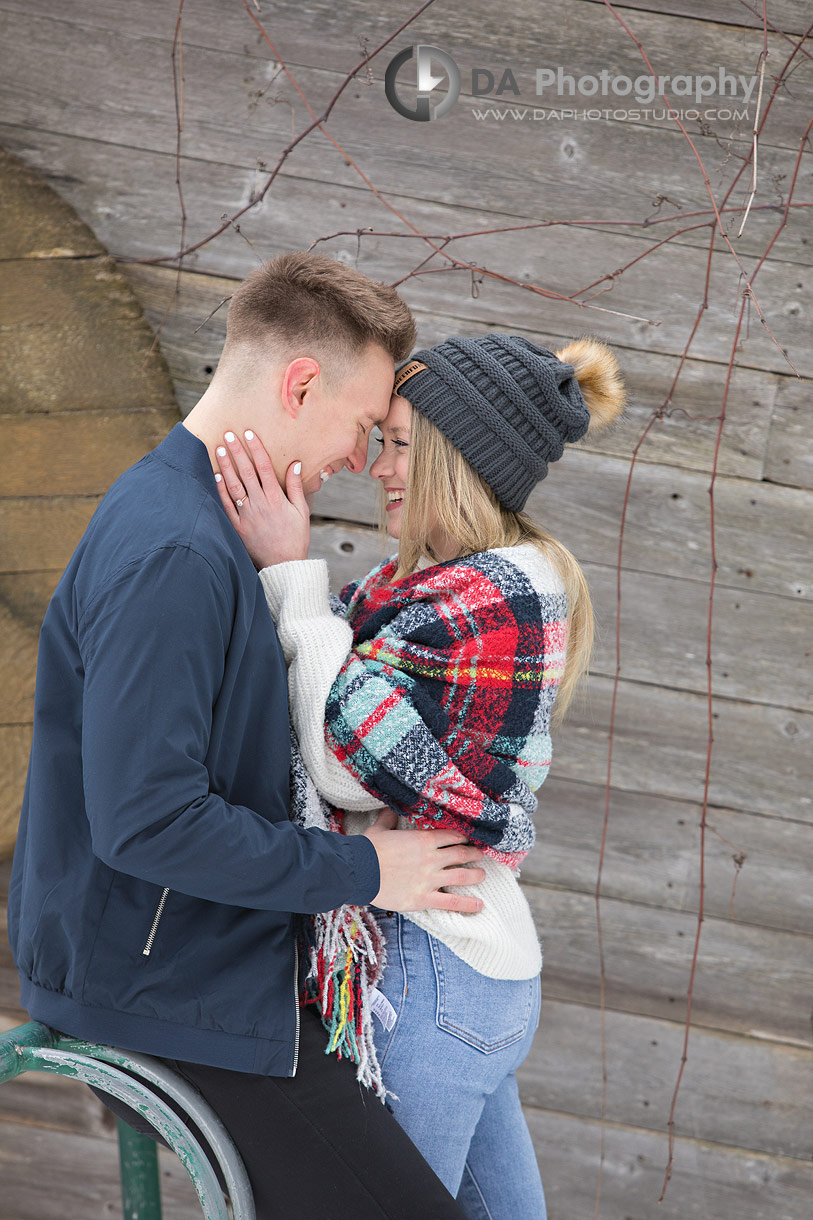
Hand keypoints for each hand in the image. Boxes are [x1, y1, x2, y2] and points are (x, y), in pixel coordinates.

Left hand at [214, 430, 309, 567]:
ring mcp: (248, 515)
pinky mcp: (238, 527)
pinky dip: (221, 490)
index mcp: (277, 498)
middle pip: (247, 472)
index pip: (264, 467)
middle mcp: (260, 504)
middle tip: (228, 434)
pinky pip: (227, 506)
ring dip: (226, 466)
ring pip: (234, 485)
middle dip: (237, 451)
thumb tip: (295, 464)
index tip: (248, 433)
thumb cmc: (295, 537)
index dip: (256, 448)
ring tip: (219, 449)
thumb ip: (296, 486)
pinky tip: (216, 476)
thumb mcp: (302, 511)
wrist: (284, 565)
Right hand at [363, 809, 485, 914]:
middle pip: (462, 854)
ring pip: (462, 876)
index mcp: (423, 839)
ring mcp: (429, 879)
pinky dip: (467, 903)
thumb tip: (391, 806)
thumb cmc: (366, 849)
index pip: (452, 835)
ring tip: (482, 874)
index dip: (463, 837)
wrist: (357, 871)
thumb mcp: (379, 828)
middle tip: (481, 855)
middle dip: (474, 853)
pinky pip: (451, 902)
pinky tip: (479, 904)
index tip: (469, 839)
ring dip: (476, 874)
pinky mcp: (423, 898)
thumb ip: (389, 818)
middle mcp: (431, 858)